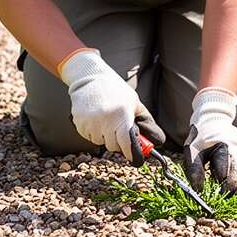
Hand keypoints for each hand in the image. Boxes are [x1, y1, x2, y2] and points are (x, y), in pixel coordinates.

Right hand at [59, 48, 164, 164]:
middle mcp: (105, 120)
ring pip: (100, 142)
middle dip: (118, 141)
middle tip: (118, 128)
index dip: (132, 154)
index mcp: (122, 114)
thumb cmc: (116, 91)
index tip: (135, 158)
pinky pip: (89, 137)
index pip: (127, 143)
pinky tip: (95, 117)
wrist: (90, 78)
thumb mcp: (134, 103)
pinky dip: (93, 132)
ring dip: (104, 136)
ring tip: (105, 118)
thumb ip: (144, 121)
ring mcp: (90, 122)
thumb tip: (157, 140)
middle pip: (113, 146)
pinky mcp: (79, 123)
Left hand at [183, 86, 236, 194]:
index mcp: (226, 148)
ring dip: (235, 192)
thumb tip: (199, 192)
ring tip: (222, 185)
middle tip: (216, 192)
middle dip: (227, 192)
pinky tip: (230, 183)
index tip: (211, 192)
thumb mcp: (193, 152)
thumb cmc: (202, 139)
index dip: (218, 189)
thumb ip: (194, 171)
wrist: (215, 123)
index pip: (226, 177)